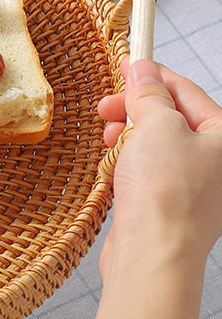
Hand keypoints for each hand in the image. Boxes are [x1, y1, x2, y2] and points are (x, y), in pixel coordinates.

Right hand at [97, 57, 221, 281]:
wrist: (154, 254)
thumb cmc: (166, 194)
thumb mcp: (157, 125)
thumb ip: (149, 95)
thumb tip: (142, 72)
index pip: (185, 91)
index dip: (151, 76)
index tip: (125, 65)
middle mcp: (215, 160)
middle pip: (170, 117)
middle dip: (135, 109)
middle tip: (107, 108)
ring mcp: (194, 184)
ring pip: (155, 144)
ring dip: (128, 136)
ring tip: (109, 139)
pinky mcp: (169, 204)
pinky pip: (146, 169)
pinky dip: (127, 162)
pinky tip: (114, 165)